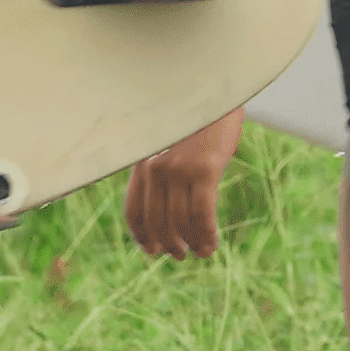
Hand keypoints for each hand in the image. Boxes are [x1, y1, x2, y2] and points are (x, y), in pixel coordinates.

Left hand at [124, 107, 242, 258]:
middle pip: (157, 222)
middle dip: (169, 244)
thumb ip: (160, 171)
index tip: (152, 250)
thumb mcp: (169, 144)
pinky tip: (212, 244)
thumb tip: (164, 213)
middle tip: (179, 255)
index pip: (133, 210)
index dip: (142, 236)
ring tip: (201, 251)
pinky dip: (207, 235)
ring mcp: (180, 169)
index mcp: (144, 161)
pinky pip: (203, 216)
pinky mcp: (204, 170)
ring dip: (191, 243)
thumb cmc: (195, 122)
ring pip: (182, 223)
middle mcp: (156, 167)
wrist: (216, 95)